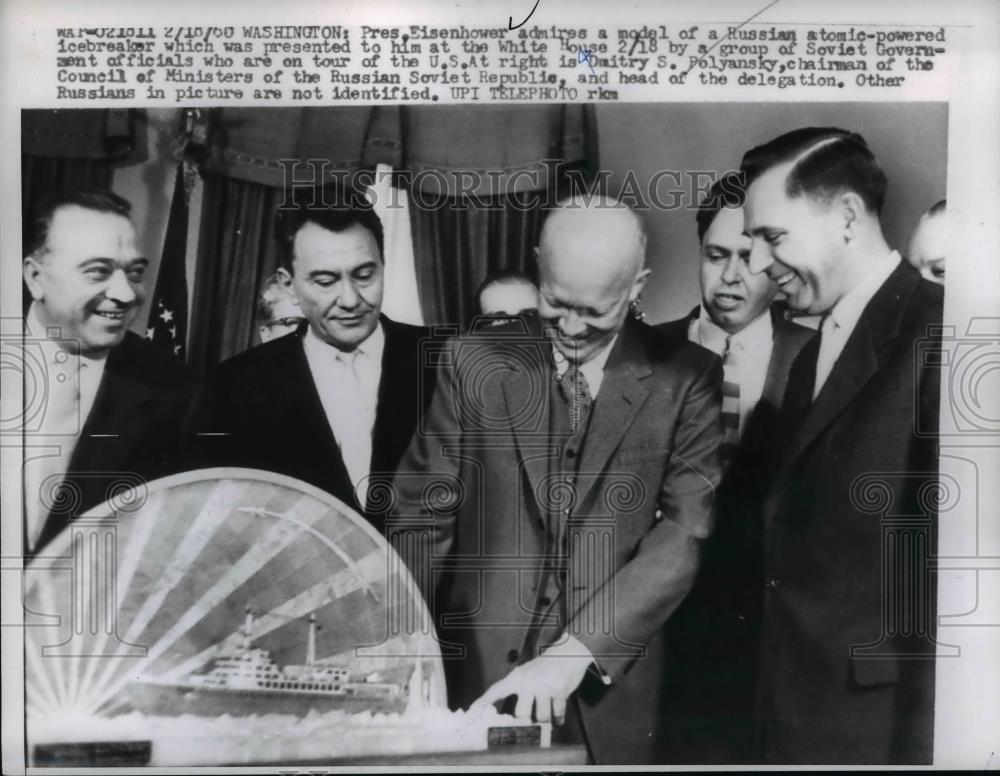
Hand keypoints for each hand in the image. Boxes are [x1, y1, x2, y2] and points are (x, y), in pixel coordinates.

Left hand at [470, 634, 593, 723]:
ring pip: (541, 717)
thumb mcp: (528, 673)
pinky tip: (558, 721)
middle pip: (521, 714)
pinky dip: (558, 719)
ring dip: (545, 723)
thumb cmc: (546, 667)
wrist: (569, 653)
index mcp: (517, 677)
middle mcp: (528, 681)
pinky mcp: (559, 691)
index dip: (484, 702)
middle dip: (525, 724)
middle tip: (527, 731)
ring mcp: (544, 686)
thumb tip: (514, 717)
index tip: (472, 712)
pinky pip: (558, 714)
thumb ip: (520, 690)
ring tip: (548, 722)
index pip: (497, 690)